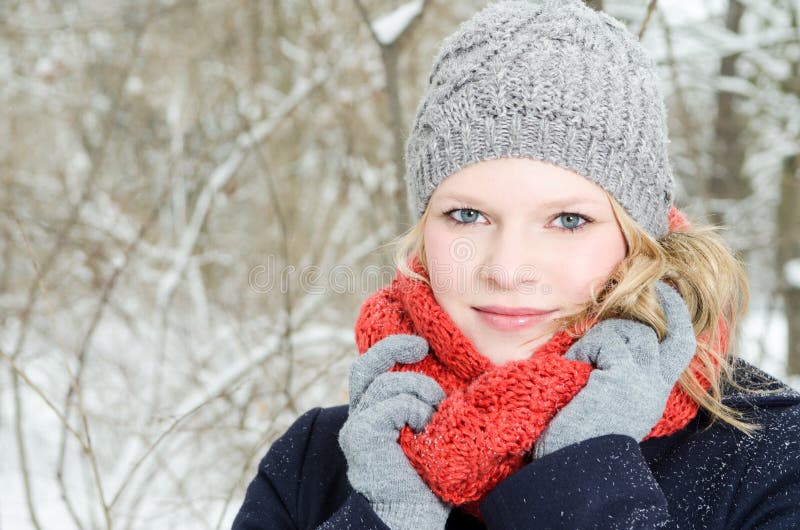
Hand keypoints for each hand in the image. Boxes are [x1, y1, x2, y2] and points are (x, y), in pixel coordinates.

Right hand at [339, 334, 450, 528]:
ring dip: (420, 390)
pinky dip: (415, 409)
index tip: (420, 345)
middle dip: (393, 349)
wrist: (411, 516)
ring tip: (436, 412)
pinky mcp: (362, 435)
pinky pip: (393, 404)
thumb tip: (448, 379)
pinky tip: (425, 428)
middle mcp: (357, 417)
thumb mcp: (424, 434)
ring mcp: (357, 426)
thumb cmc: (426, 481)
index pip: (369, 370)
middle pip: (365, 368)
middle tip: (421, 347)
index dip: (390, 350)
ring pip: (387, 384)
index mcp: (371, 414)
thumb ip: (421, 407)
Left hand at [534, 281, 695, 456]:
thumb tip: (608, 339)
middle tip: (593, 343)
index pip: (680, 345)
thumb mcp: (605, 402)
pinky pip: (606, 342)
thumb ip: (616, 374)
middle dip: (622, 325)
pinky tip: (574, 368)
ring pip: (628, 331)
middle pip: (652, 332)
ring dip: (597, 339)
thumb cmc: (574, 436)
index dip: (676, 316)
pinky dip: (585, 350)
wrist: (572, 464)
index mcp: (652, 394)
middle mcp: (655, 387)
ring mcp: (645, 380)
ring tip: (578, 364)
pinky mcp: (627, 375)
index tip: (666, 290)